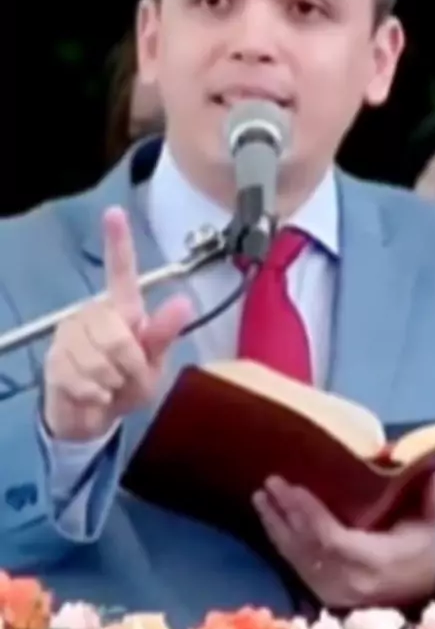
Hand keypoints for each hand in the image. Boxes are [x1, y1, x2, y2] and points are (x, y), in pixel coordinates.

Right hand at [44, 207, 193, 441]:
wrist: (93, 417)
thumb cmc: (127, 384)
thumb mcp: (154, 365)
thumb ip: (163, 335)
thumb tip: (185, 303)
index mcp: (121, 308)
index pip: (121, 271)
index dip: (118, 242)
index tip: (115, 212)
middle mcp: (93, 313)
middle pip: (116, 333)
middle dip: (128, 364)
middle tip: (126, 376)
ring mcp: (70, 334)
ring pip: (99, 359)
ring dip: (112, 382)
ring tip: (109, 385)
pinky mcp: (54, 358)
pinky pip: (82, 378)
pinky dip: (96, 395)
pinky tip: (94, 394)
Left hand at [253, 469, 434, 609]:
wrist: (409, 594)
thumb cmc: (414, 553)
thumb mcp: (426, 529)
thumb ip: (430, 502)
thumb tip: (433, 470)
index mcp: (371, 561)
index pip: (332, 539)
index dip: (310, 514)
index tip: (293, 486)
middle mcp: (344, 578)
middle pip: (306, 546)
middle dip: (285, 514)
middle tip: (270, 483)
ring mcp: (327, 586)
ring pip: (294, 555)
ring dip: (274, 524)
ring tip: (259, 496)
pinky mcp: (316, 588)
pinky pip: (293, 563)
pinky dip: (278, 539)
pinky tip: (266, 517)